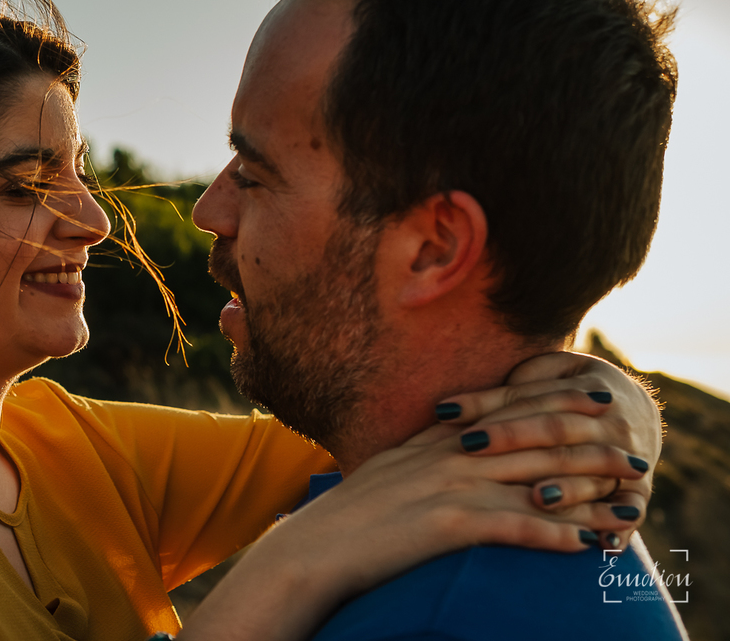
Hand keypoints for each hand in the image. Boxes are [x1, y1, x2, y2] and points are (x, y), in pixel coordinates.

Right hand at [180, 410, 643, 640]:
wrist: (314, 545)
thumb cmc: (348, 516)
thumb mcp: (390, 469)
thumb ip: (425, 453)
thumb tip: (455, 448)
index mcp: (435, 436)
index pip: (509, 407)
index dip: (559, 401)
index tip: (597, 400)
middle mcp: (447, 453)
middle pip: (534, 440)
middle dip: (591, 447)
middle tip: (633, 455)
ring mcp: (447, 486)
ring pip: (536, 483)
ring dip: (590, 497)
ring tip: (629, 507)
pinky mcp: (445, 524)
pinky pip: (513, 527)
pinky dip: (555, 537)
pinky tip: (586, 546)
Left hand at [432, 351, 661, 544]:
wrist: (629, 404)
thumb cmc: (564, 392)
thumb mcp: (539, 379)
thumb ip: (498, 396)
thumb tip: (444, 410)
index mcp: (586, 390)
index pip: (537, 405)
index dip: (500, 418)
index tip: (462, 433)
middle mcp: (611, 423)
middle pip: (560, 433)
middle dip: (516, 440)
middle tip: (475, 451)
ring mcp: (629, 457)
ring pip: (596, 471)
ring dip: (569, 488)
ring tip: (539, 498)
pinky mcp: (639, 491)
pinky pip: (633, 510)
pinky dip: (622, 528)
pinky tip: (603, 546)